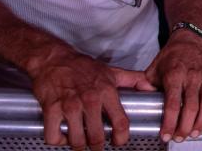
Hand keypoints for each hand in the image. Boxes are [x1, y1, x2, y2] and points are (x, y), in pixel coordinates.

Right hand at [31, 50, 154, 150]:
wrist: (54, 59)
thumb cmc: (82, 67)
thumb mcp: (111, 72)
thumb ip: (133, 80)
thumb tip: (150, 88)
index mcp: (107, 91)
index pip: (121, 123)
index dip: (121, 138)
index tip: (118, 141)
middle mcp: (90, 99)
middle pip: (97, 137)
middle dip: (98, 146)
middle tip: (96, 145)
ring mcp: (70, 105)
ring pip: (76, 140)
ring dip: (79, 145)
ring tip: (80, 140)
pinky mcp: (51, 108)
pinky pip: (54, 136)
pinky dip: (58, 141)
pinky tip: (62, 135)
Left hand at [146, 34, 201, 142]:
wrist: (188, 42)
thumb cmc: (170, 58)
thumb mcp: (153, 69)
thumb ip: (144, 85)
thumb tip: (138, 98)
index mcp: (174, 75)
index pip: (172, 103)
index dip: (170, 122)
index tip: (165, 135)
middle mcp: (191, 76)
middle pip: (191, 107)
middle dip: (185, 127)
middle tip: (179, 138)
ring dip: (201, 121)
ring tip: (193, 133)